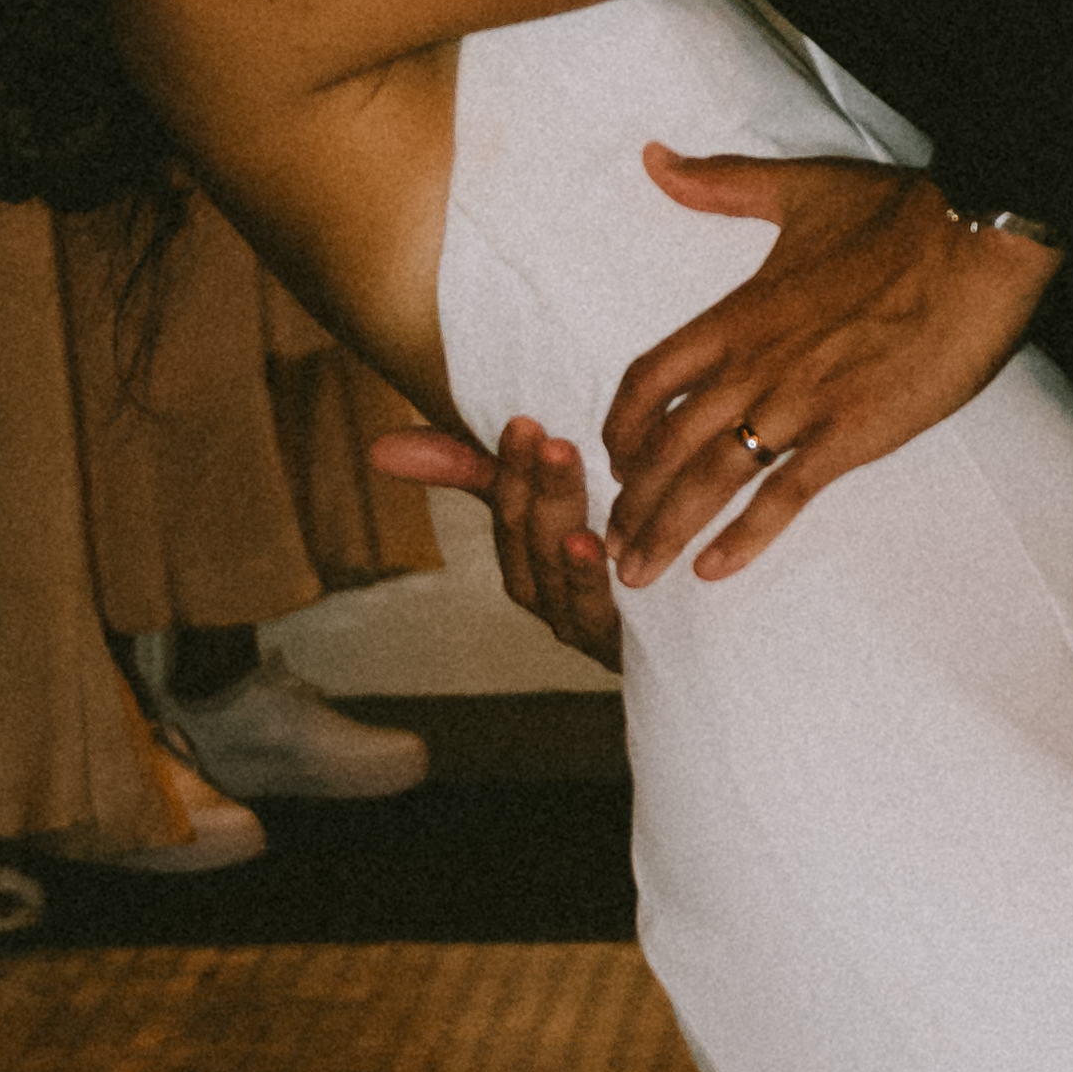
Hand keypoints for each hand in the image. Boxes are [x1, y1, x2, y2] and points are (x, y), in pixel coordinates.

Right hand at [366, 410, 626, 672]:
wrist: (693, 622)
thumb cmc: (611, 547)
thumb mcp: (551, 499)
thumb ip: (476, 469)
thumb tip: (379, 448)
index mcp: (526, 559)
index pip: (504, 513)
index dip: (506, 470)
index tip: (523, 423)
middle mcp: (547, 598)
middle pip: (528, 545)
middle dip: (533, 490)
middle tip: (549, 439)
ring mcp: (583, 626)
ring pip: (557, 579)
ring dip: (560, 525)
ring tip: (568, 482)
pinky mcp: (624, 648)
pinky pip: (601, 619)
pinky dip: (592, 583)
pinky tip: (598, 546)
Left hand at [598, 152, 1057, 584]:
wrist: (978, 241)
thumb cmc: (899, 213)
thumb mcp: (798, 189)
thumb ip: (718, 184)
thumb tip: (654, 158)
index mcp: (738, 315)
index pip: (649, 379)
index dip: (621, 426)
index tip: (613, 458)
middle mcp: (754, 366)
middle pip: (664, 445)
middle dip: (630, 500)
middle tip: (610, 544)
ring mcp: (799, 405)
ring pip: (709, 479)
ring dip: (666, 529)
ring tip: (639, 574)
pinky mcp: (850, 435)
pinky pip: (783, 497)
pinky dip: (745, 538)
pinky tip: (716, 570)